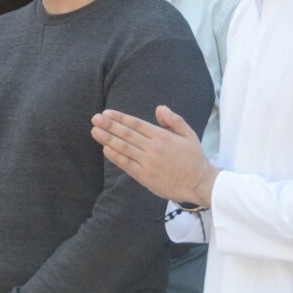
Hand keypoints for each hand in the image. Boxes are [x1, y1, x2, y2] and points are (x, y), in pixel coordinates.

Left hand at [91, 106, 217, 206]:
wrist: (198, 183)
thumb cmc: (194, 159)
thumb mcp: (189, 135)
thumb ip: (174, 121)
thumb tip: (160, 108)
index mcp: (163, 136)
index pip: (136, 124)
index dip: (120, 118)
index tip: (107, 113)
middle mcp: (153, 148)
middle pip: (127, 134)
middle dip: (109, 125)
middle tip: (95, 118)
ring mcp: (148, 163)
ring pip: (124, 148)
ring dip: (108, 139)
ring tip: (95, 131)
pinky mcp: (145, 177)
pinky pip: (127, 165)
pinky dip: (116, 156)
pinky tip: (106, 149)